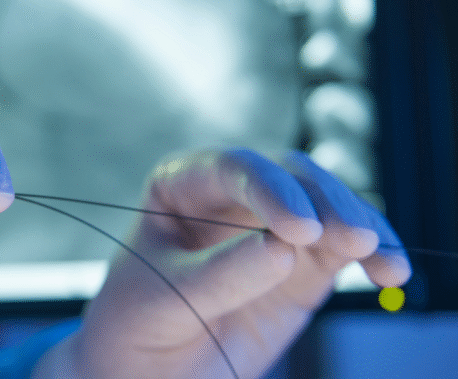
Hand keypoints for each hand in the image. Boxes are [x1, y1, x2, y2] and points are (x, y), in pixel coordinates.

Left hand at [33, 148, 410, 378]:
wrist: (148, 368)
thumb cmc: (137, 322)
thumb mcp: (166, 299)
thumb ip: (221, 275)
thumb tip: (283, 248)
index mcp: (181, 184)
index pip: (231, 168)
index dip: (269, 188)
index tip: (298, 228)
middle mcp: (229, 195)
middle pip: (288, 176)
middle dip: (324, 201)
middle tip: (350, 237)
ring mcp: (268, 227)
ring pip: (325, 204)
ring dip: (358, 224)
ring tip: (380, 258)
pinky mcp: (300, 263)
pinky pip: (342, 248)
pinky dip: (371, 255)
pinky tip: (389, 271)